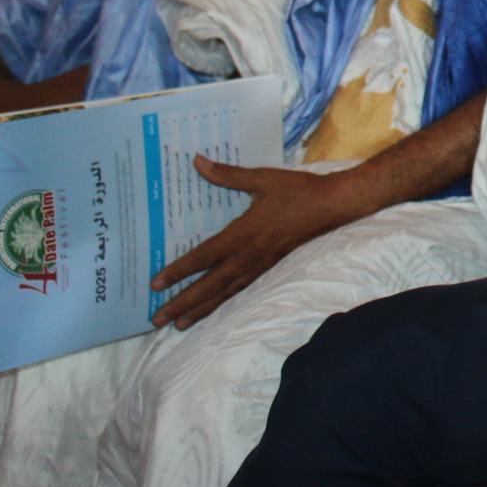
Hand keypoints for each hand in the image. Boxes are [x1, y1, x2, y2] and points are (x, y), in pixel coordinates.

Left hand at [149, 157, 354, 327]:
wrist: (330, 205)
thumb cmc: (296, 190)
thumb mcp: (261, 179)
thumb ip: (227, 174)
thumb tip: (197, 161)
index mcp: (243, 234)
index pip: (204, 257)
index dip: (178, 271)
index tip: (155, 284)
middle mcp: (248, 255)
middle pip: (209, 285)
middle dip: (182, 303)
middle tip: (157, 319)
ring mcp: (258, 264)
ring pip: (224, 292)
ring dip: (199, 309)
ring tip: (178, 324)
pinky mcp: (267, 266)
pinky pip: (239, 288)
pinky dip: (222, 301)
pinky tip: (211, 307)